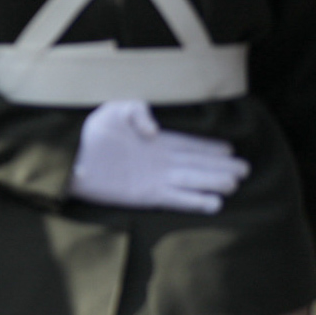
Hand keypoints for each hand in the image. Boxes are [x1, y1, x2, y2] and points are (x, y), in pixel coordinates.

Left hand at [68, 100, 249, 213]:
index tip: (229, 149)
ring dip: (213, 183)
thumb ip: (137, 110)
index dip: (208, 147)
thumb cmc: (92, 133)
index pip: (188, 144)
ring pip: (192, 181)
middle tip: (244, 169)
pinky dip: (195, 202)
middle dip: (219, 166)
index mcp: (154, 141)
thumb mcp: (115, 110)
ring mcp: (155, 179)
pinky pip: (177, 199)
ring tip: (234, 184)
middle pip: (196, 164)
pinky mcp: (147, 196)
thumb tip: (155, 130)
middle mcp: (160, 161)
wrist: (71, 159)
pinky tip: (214, 203)